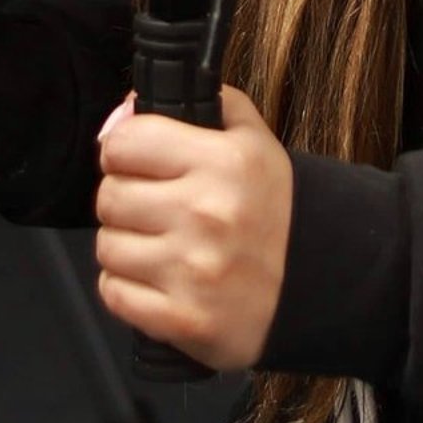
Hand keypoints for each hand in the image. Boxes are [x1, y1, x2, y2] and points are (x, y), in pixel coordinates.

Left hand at [95, 86, 292, 370]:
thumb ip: (197, 104)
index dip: (122, 150)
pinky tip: (157, 280)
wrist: (315, 285)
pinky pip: (113, 294)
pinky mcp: (183, 319)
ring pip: (107, 247)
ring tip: (159, 246)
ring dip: (125, 246)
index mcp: (224, 162)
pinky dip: (126, 289)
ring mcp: (193, 271)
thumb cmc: (273, 209)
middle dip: (124, 200)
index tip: (137, 162)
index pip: (124, 143)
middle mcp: (207, 213)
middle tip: (153, 208)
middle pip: (109, 196)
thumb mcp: (252, 139)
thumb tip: (121, 115)